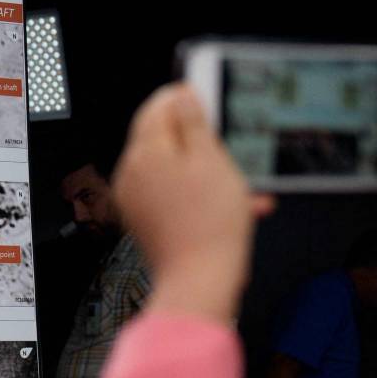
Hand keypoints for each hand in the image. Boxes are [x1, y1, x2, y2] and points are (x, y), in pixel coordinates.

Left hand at [113, 83, 274, 324]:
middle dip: (203, 141)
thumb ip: (193, 122)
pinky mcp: (145, 221)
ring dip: (210, 172)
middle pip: (165, 139)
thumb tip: (181, 95)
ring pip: (175, 170)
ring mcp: (134, 200)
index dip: (185, 98)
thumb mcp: (211, 158)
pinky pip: (174, 196)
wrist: (199, 282)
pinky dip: (201, 195)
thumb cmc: (209, 224)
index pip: (156, 106)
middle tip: (233, 147)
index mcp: (143, 152)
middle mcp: (130, 174)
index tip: (210, 100)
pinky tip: (237, 207)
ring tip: (246, 187)